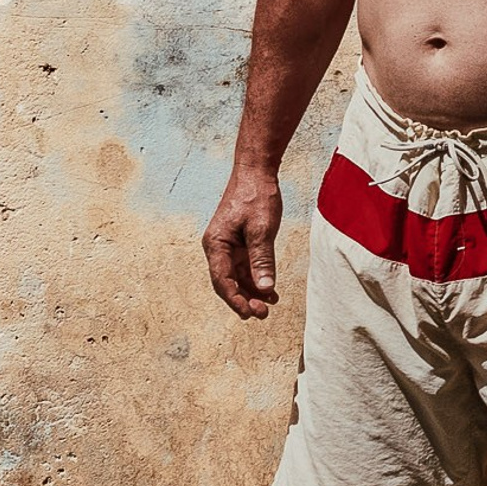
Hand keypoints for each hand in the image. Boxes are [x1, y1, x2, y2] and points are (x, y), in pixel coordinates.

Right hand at [204, 165, 283, 318]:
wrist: (256, 171)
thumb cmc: (256, 196)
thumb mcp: (262, 230)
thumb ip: (262, 260)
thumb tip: (265, 288)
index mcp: (216, 244)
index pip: (222, 281)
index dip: (236, 300)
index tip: (251, 314)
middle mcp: (218, 247)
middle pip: (228, 283)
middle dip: (244, 300)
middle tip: (263, 314)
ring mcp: (228, 245)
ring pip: (238, 277)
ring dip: (252, 292)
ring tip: (270, 306)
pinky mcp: (240, 242)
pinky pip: (246, 267)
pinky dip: (257, 278)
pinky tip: (270, 290)